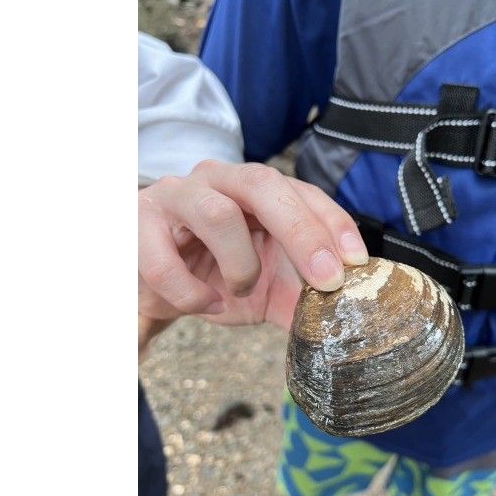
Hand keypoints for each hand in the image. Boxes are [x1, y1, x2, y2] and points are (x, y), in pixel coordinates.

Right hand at [138, 160, 367, 328]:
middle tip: (326, 280)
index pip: (301, 190)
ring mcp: (176, 196)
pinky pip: (166, 261)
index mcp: (255, 190)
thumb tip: (349, 314)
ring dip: (241, 265)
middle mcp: (218, 180)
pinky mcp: (138, 224)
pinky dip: (193, 293)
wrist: (147, 283)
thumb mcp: (266, 287)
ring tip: (242, 292)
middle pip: (264, 185)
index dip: (332, 222)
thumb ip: (301, 296)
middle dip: (303, 233)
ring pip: (217, 214)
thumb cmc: (211, 274)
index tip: (356, 261)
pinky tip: (207, 305)